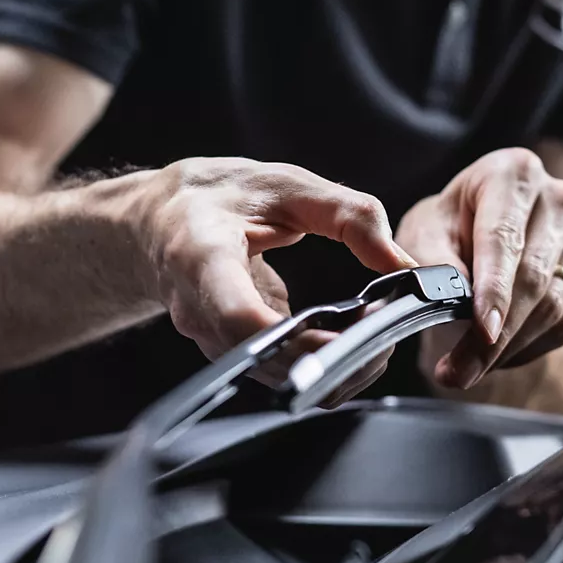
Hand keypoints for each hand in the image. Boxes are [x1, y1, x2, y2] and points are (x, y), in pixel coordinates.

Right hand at [137, 157, 415, 399]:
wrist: (159, 222)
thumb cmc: (219, 196)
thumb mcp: (285, 184)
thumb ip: (348, 215)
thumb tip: (402, 263)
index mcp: (202, 256)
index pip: (237, 315)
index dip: (291, 339)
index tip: (344, 338)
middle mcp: (199, 310)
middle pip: (267, 359)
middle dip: (333, 357)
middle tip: (385, 333)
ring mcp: (211, 340)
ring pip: (278, 378)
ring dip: (334, 366)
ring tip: (374, 329)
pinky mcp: (231, 354)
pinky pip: (279, 374)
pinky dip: (320, 364)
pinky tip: (350, 336)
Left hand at [396, 148, 562, 389]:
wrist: (480, 227)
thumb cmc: (450, 226)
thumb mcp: (425, 231)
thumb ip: (431, 260)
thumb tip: (448, 294)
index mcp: (512, 174)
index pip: (504, 239)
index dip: (493, 289)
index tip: (482, 329)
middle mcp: (558, 198)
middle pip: (532, 279)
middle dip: (494, 337)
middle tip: (458, 372)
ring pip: (554, 306)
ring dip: (510, 348)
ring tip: (471, 366)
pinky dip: (534, 347)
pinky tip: (504, 353)